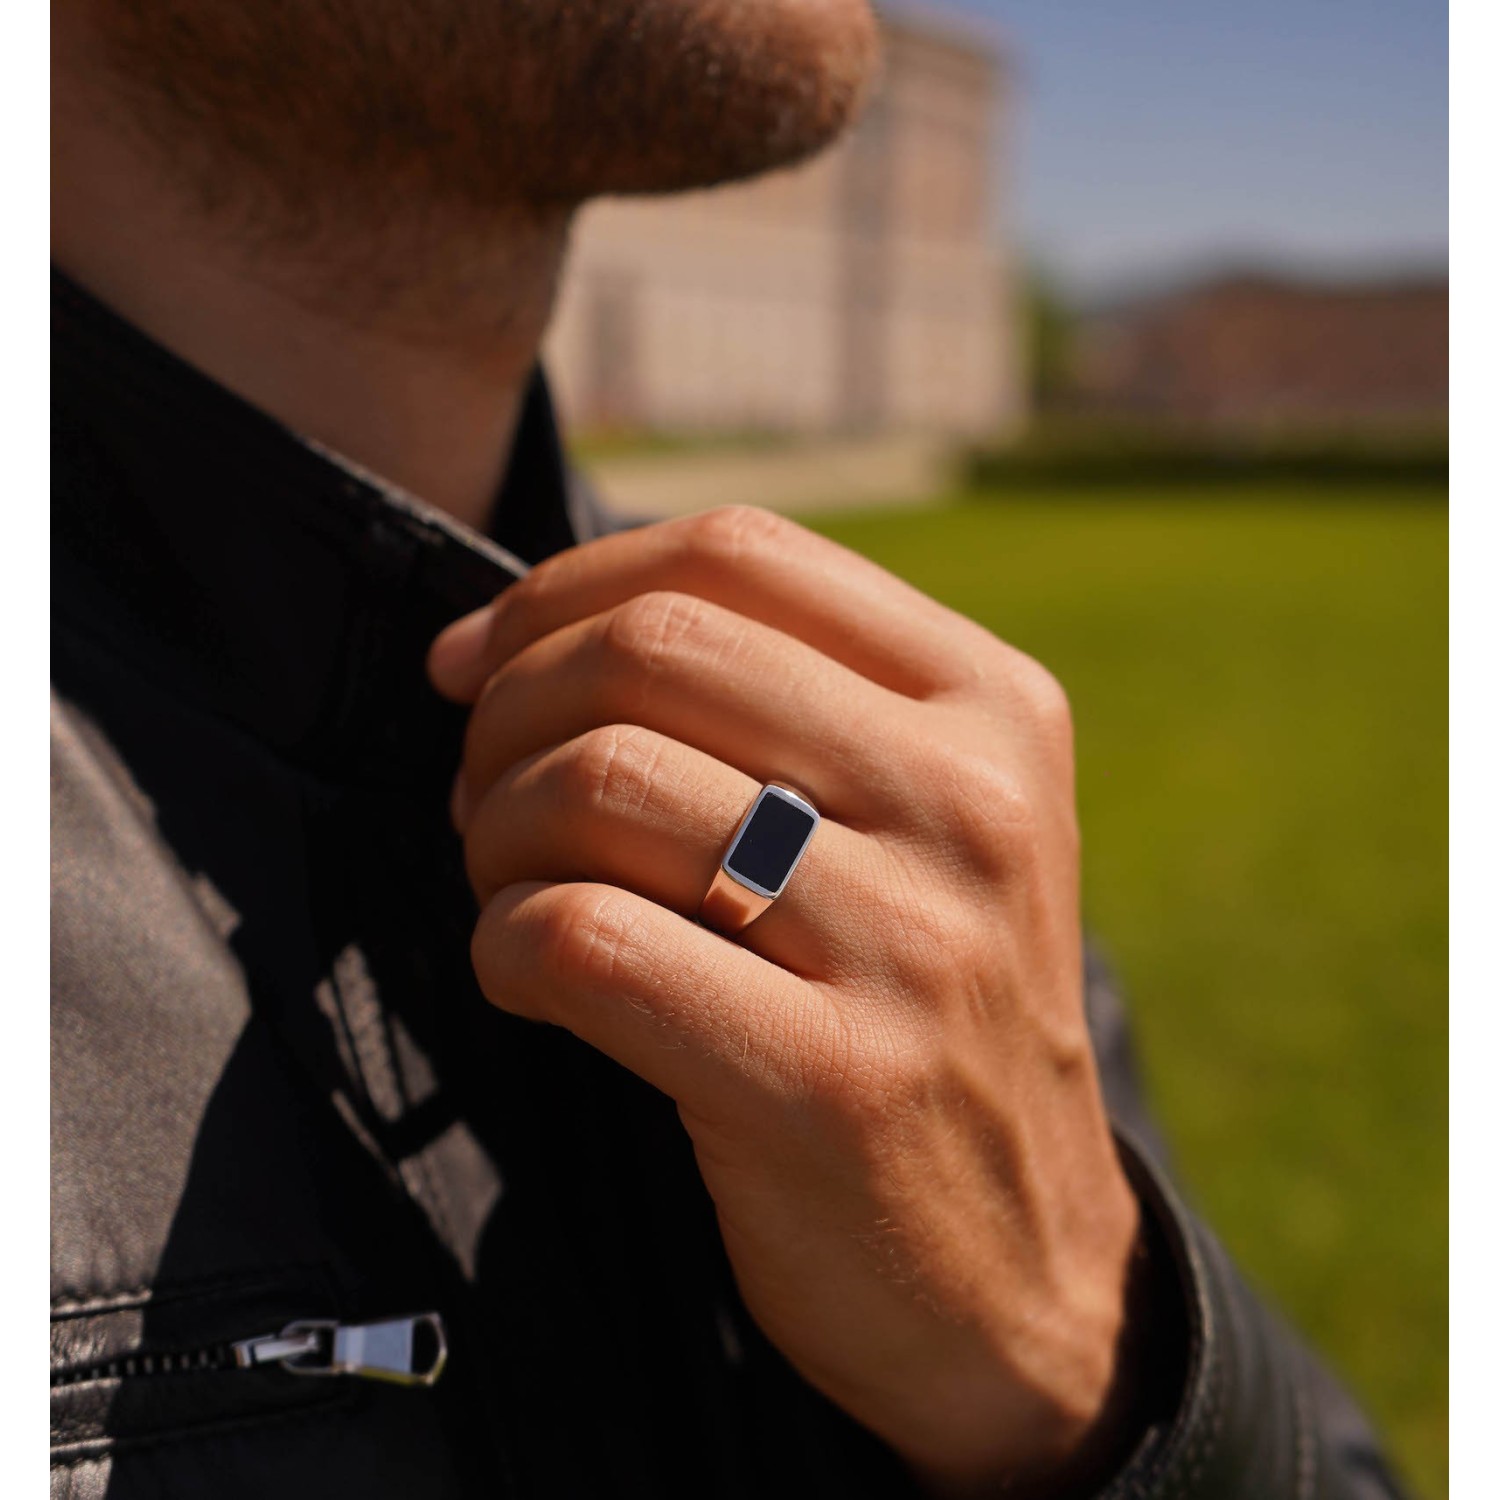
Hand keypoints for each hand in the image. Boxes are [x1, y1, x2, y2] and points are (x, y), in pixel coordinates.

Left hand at [428, 507, 1145, 1494]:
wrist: (1026, 1272)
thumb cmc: (923, 1012)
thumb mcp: (927, 825)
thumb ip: (780, 704)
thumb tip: (508, 634)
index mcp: (995, 707)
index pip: (739, 551)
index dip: (564, 588)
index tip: (475, 660)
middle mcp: (974, 803)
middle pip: (657, 647)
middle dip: (509, 705)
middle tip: (478, 786)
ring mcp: (916, 944)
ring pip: (603, 781)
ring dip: (495, 827)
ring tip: (503, 881)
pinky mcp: (834, 1085)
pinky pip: (583, 941)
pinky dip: (503, 941)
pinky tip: (522, 972)